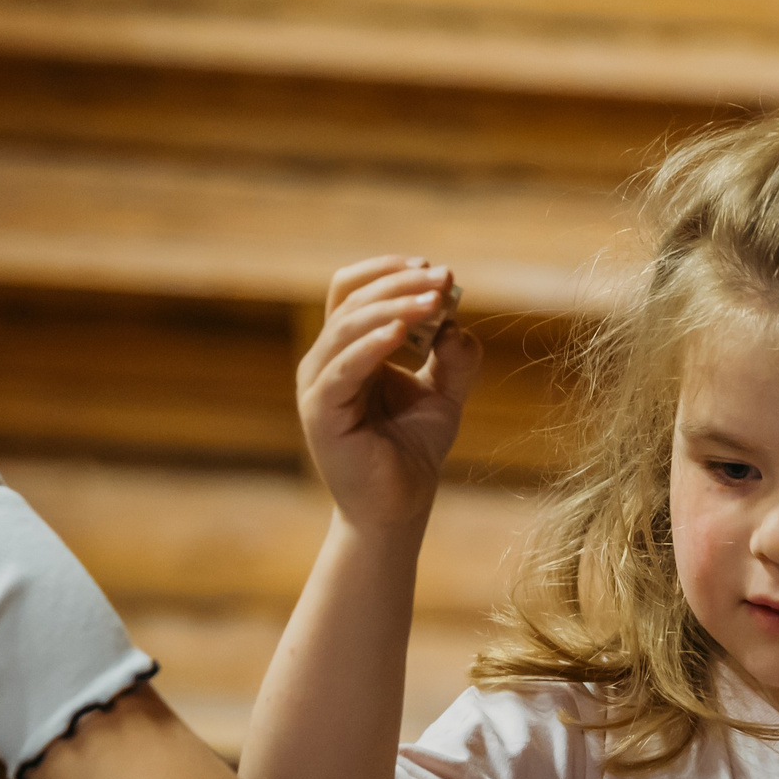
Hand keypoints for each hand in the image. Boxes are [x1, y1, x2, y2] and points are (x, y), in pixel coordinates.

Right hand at [298, 255, 481, 532]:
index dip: (390, 274)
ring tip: (434, 302)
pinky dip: (370, 345)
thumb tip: (459, 325)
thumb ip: (454, 360)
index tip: (436, 271)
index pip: (355, 292)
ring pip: (347, 327)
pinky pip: (343, 368)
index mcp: (349, 350)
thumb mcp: (443, 396)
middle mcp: (327, 361)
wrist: (398, 507)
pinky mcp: (321, 412)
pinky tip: (401, 333)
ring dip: (393, 307)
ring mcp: (319, 385)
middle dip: (401, 286)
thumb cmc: (413, 451)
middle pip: (354, 302)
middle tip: (444, 281)